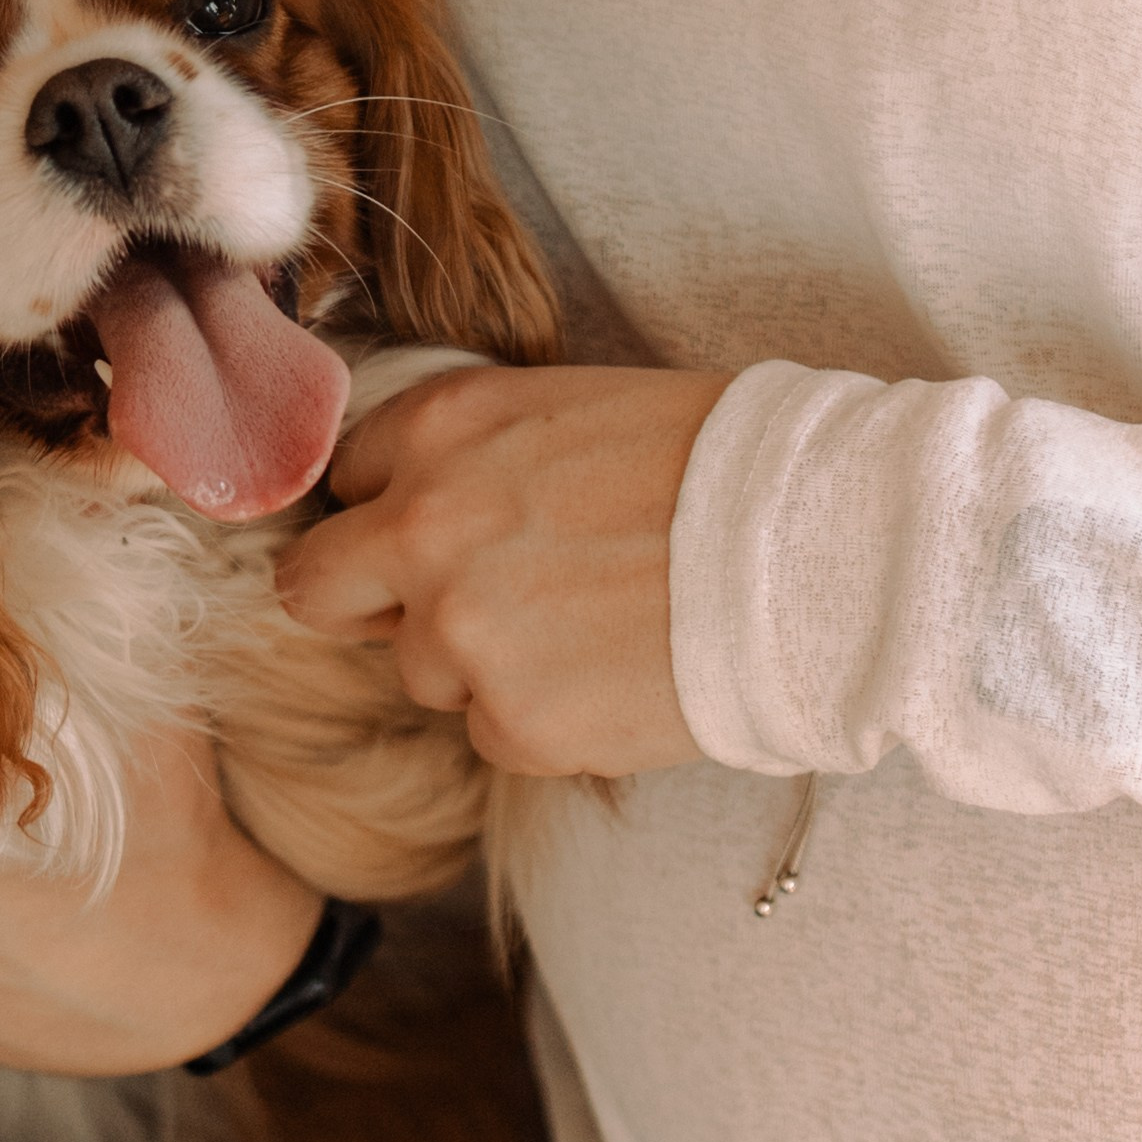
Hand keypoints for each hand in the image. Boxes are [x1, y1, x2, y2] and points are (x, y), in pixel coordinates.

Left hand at [276, 363, 730, 778]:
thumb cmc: (718, 462)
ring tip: (593, 628)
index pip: (348, 481)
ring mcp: (461, 633)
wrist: (823, 545)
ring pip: (422, 670)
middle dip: (367, 602)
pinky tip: (620, 674)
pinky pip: (494, 733)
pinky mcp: (515, 722)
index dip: (392, 511)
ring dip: (483, 663)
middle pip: (319, 588)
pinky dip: (546, 716)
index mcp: (440, 428)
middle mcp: (423, 526)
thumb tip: (414, 504)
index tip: (437, 533)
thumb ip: (473, 456)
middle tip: (452, 606)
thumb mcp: (569, 408)